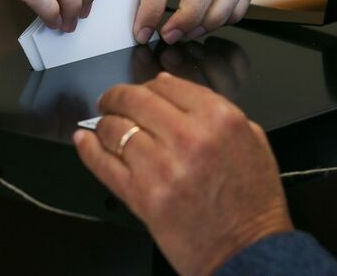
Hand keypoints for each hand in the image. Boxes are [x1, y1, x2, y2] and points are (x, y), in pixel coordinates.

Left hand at [74, 73, 291, 275]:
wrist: (248, 251)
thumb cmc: (252, 201)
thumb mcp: (251, 140)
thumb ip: (212, 108)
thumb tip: (167, 86)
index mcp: (219, 119)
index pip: (167, 84)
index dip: (147, 85)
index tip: (140, 91)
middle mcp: (189, 137)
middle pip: (135, 100)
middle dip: (116, 97)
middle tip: (110, 101)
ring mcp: (162, 167)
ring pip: (115, 129)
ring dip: (104, 124)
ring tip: (104, 127)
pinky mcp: (142, 197)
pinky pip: (104, 164)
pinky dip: (89, 149)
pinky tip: (84, 141)